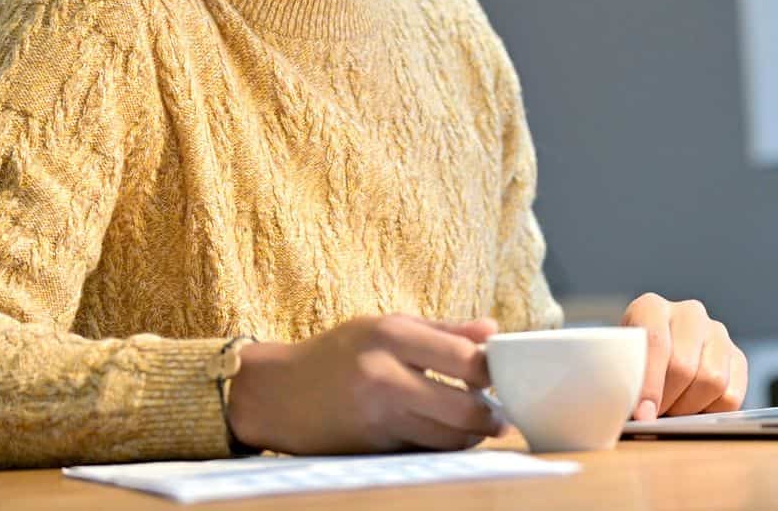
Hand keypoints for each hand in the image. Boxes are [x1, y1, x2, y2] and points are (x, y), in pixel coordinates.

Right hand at [225, 314, 505, 454]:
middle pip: (464, 410)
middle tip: (499, 413)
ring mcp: (377, 418)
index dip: (491, 371)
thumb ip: (443, 330)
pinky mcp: (373, 449)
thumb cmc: (339, 353)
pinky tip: (442, 434)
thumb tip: (493, 331)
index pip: (465, 359)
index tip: (497, 373)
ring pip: (449, 439)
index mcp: (390, 336)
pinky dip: (442, 446)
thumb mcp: (385, 326)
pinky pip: (426, 452)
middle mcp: (384, 377)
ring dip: (471, 435)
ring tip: (475, 423)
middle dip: (491, 416)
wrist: (278, 393)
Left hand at [621, 293, 746, 419]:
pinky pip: (731, 396)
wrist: (650, 363)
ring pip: (712, 381)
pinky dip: (710, 412)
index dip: (650, 383)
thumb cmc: (628, 366)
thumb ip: (624, 380)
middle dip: (667, 400)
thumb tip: (641, 415)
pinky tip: (692, 409)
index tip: (643, 414)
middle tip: (653, 416)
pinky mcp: (737, 357)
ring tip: (671, 411)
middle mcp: (689, 313)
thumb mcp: (618, 364)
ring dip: (688, 407)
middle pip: (684, 366)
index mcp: (651, 307)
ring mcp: (717, 333)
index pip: (656, 341)